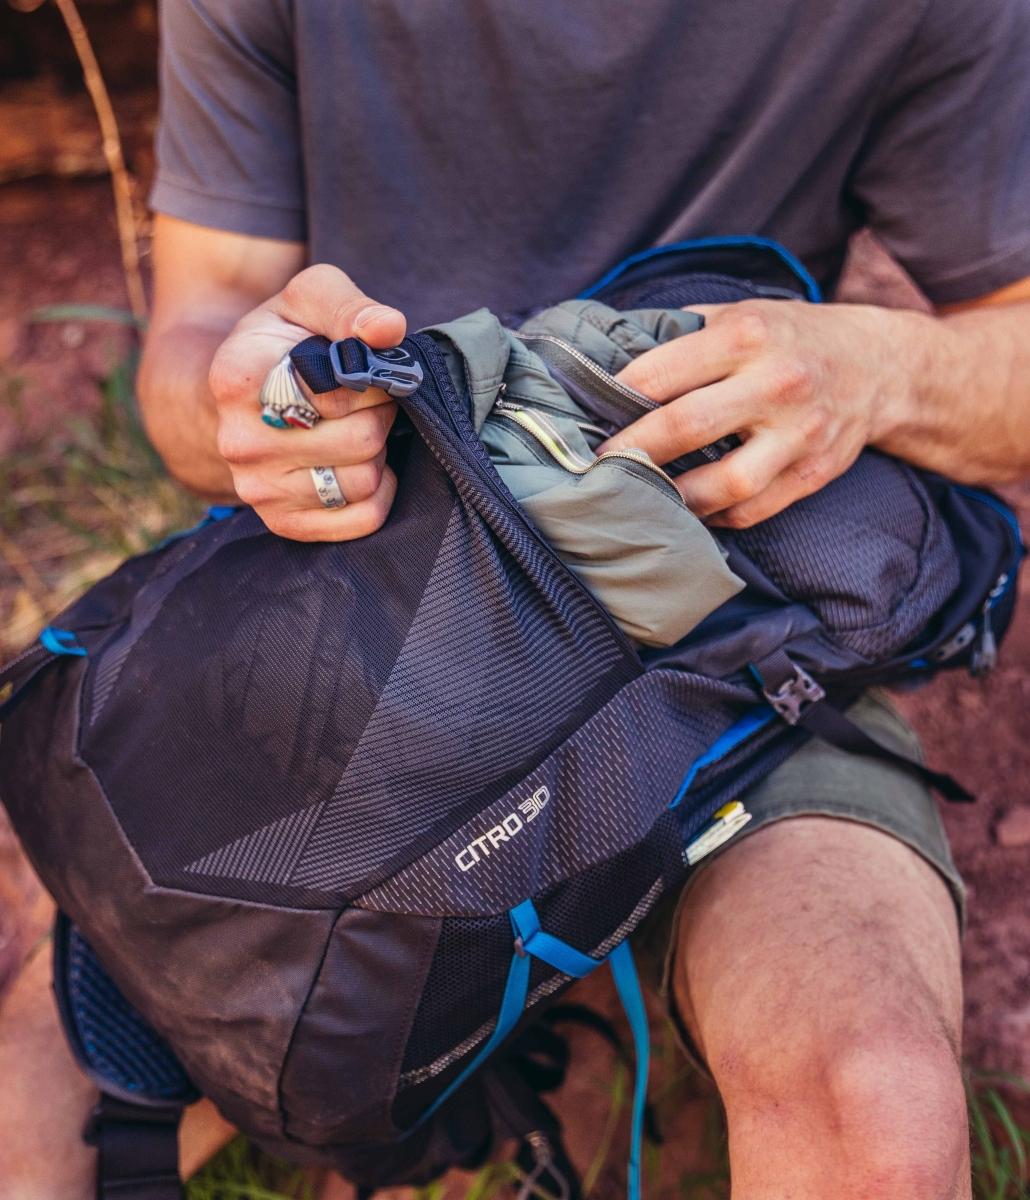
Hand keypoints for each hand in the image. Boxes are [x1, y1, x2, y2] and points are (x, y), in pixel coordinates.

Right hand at [208, 264, 406, 540]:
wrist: (243, 392)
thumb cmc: (285, 339)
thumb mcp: (309, 299)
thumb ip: (349, 307)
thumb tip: (389, 329)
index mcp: (239, 379)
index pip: (338, 393)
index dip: (369, 378)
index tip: (363, 367)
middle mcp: (241, 442)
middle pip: (360, 440)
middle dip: (379, 414)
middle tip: (368, 399)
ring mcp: (258, 489)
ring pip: (364, 482)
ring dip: (378, 452)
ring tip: (358, 427)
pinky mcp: (283, 522)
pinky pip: (363, 519)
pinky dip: (379, 492)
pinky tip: (361, 464)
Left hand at [601, 300, 906, 527]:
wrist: (878, 365)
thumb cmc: (788, 338)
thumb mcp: (742, 314)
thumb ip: (683, 335)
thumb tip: (608, 361)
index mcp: (746, 335)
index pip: (663, 372)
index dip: (616, 398)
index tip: (587, 417)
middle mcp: (776, 382)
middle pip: (687, 426)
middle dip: (633, 452)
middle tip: (598, 467)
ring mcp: (800, 432)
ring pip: (726, 483)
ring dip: (675, 497)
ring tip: (642, 497)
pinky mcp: (814, 473)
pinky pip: (753, 509)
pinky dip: (714, 516)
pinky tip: (690, 509)